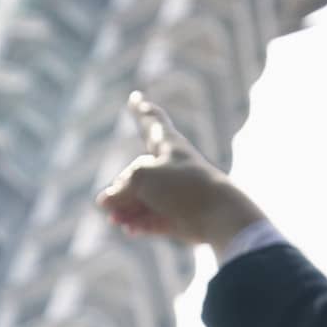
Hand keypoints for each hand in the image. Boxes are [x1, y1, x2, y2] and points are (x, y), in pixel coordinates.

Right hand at [95, 90, 266, 248]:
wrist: (218, 215)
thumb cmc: (182, 187)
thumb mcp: (140, 178)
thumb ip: (121, 188)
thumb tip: (108, 204)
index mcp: (169, 145)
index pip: (153, 122)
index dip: (142, 110)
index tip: (136, 97)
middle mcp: (172, 167)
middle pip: (137, 173)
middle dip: (121, 188)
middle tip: (111, 202)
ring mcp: (176, 194)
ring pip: (143, 199)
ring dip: (126, 209)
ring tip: (114, 219)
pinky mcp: (179, 218)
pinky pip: (153, 219)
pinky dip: (140, 224)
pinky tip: (128, 229)